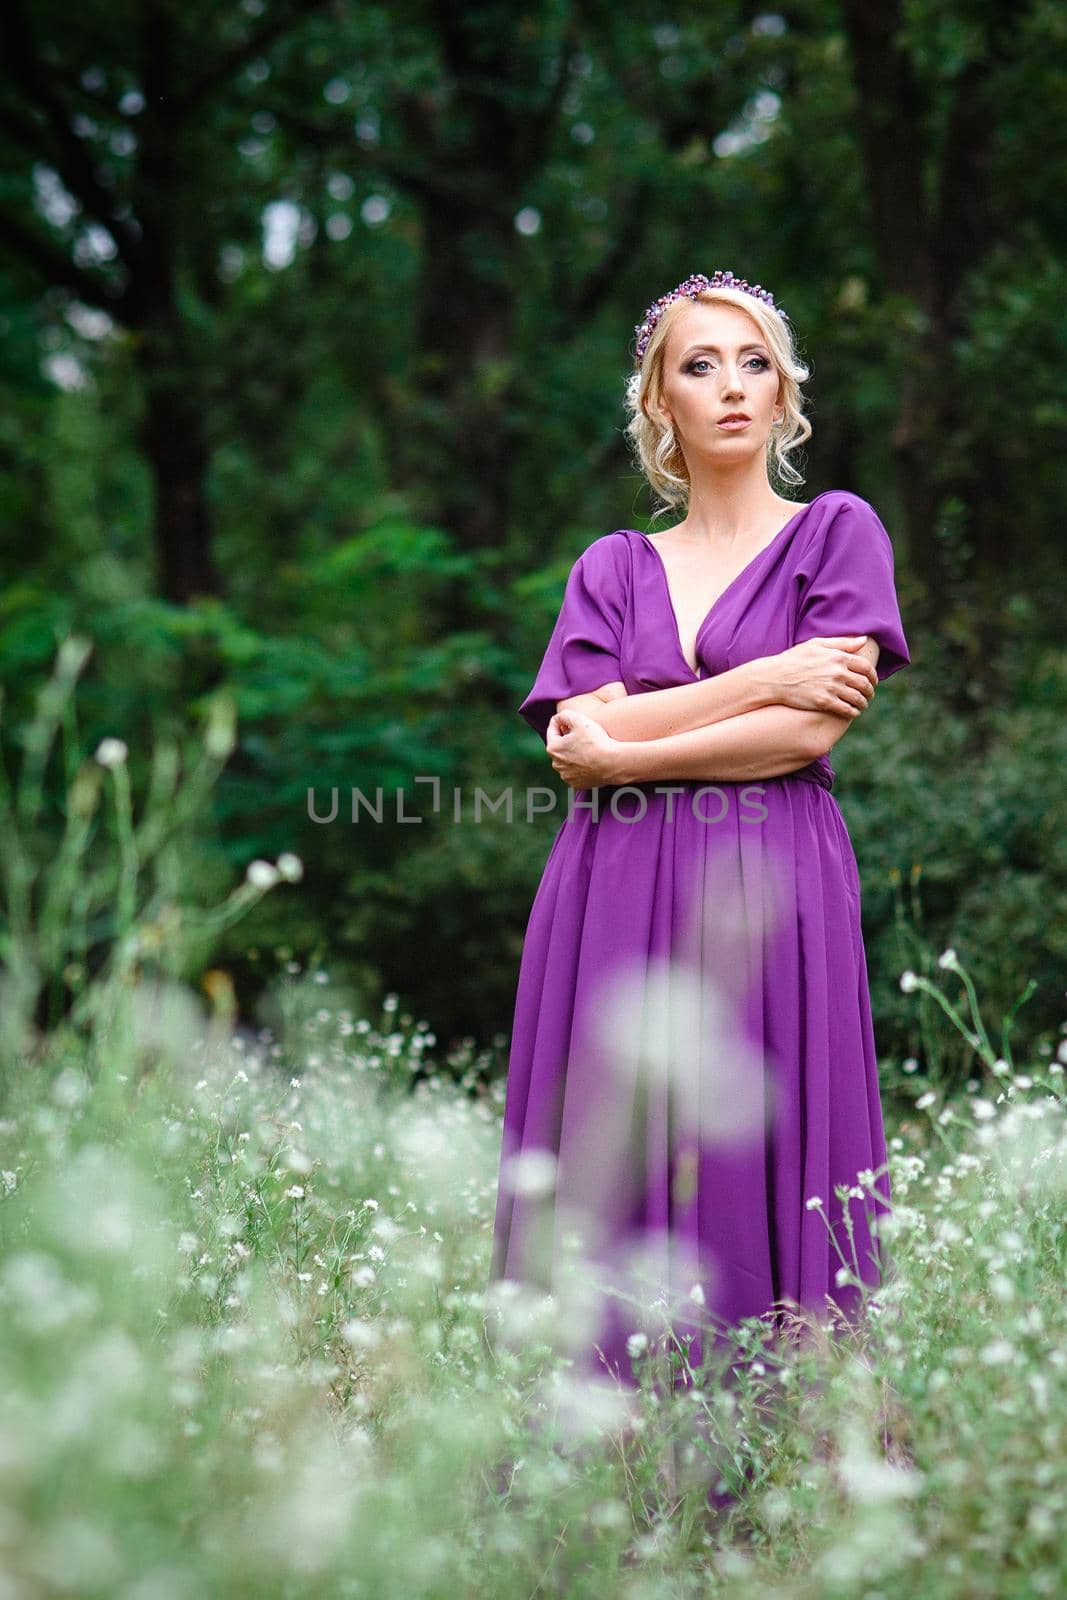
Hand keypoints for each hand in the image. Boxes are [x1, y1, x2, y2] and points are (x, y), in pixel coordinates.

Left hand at [546, 708, 623, 787]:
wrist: (613, 763)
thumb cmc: (596, 741)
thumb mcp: (579, 719)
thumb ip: (564, 715)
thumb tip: (558, 719)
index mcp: (553, 749)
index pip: (552, 730)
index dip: (562, 722)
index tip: (571, 720)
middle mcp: (556, 765)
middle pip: (560, 746)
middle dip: (568, 739)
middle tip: (582, 734)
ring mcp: (567, 776)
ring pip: (568, 760)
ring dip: (574, 753)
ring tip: (588, 747)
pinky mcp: (577, 784)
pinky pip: (576, 772)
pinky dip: (581, 766)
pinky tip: (591, 759)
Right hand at [761, 636, 877, 717]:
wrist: (775, 677)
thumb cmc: (794, 659)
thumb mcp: (816, 644)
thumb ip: (842, 642)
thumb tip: (864, 639)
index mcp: (838, 657)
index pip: (866, 667)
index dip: (873, 676)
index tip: (873, 681)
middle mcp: (837, 672)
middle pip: (864, 684)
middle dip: (870, 691)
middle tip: (869, 695)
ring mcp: (831, 687)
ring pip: (858, 698)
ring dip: (863, 703)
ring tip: (862, 705)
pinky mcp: (824, 702)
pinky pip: (846, 709)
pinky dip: (853, 712)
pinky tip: (853, 713)